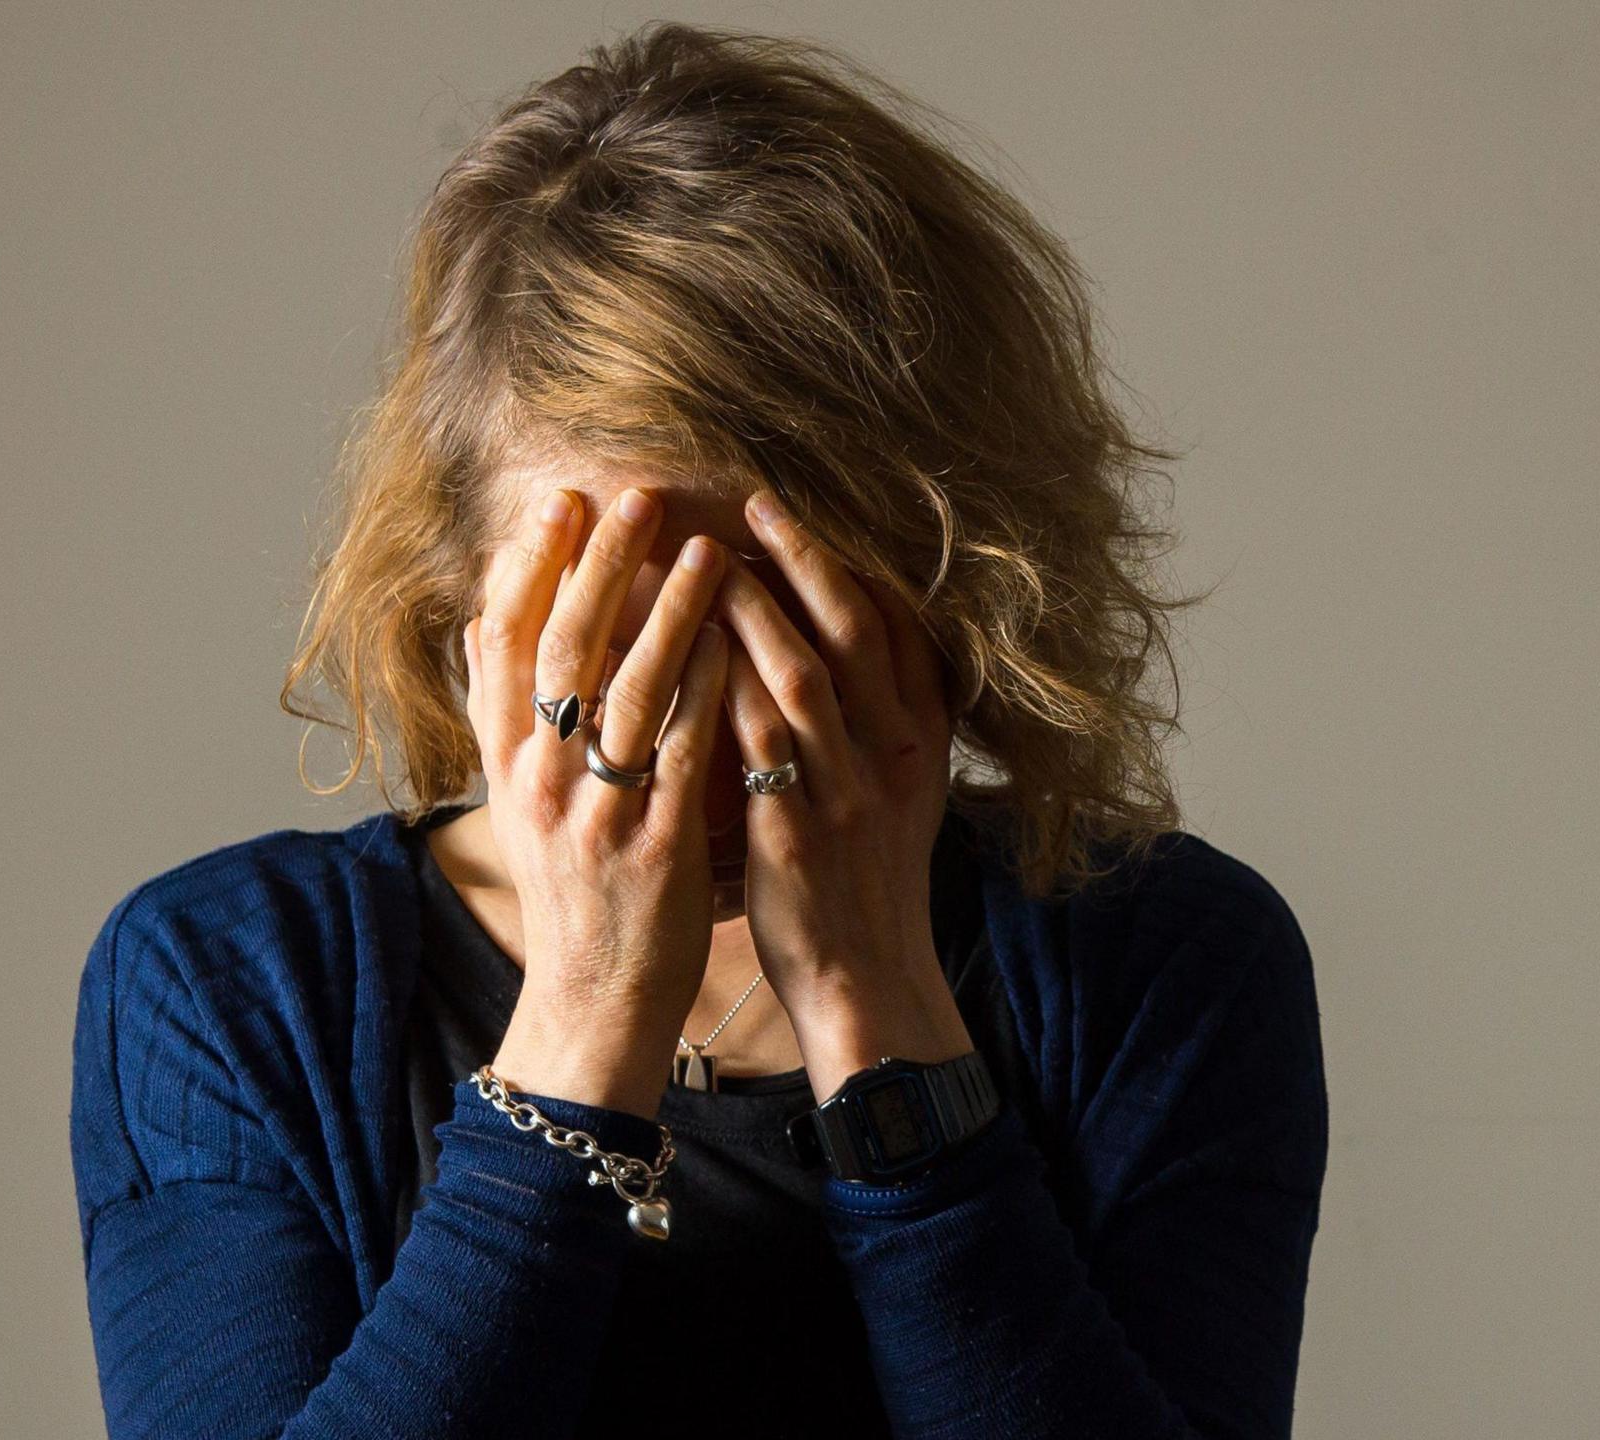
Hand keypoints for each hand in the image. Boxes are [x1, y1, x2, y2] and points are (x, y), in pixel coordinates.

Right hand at [460, 485, 733, 1120]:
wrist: (593, 1002)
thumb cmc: (572, 891)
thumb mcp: (518, 802)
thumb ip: (504, 716)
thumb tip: (479, 624)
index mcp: (504, 765)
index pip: (501, 644)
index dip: (527, 568)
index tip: (557, 504)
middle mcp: (539, 782)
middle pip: (562, 651)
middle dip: (598, 566)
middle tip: (634, 496)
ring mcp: (595, 815)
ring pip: (627, 693)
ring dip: (668, 613)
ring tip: (706, 549)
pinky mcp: (654, 850)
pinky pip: (683, 755)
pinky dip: (708, 692)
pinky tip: (737, 643)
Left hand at [717, 489, 978, 1103]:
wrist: (869, 982)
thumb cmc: (867, 884)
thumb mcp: (901, 796)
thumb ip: (883, 725)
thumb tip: (855, 653)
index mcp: (922, 743)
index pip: (902, 627)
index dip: (853, 565)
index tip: (806, 519)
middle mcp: (893, 757)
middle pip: (854, 631)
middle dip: (805, 559)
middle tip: (753, 504)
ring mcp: (848, 794)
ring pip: (802, 677)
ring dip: (752, 610)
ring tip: (701, 560)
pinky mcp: (797, 835)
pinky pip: (753, 744)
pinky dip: (718, 687)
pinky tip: (676, 652)